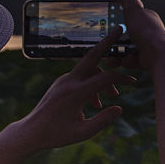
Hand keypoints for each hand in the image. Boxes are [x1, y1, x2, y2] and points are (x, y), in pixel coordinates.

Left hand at [13, 26, 136, 152]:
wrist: (30, 132)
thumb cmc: (56, 135)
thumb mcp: (83, 132)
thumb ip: (103, 120)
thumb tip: (120, 108)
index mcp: (76, 93)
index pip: (105, 78)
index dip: (122, 78)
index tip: (134, 81)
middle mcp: (69, 82)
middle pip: (92, 55)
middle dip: (107, 42)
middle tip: (119, 29)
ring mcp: (64, 80)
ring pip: (89, 70)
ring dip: (103, 78)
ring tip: (112, 97)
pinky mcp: (61, 83)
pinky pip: (81, 77)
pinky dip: (92, 84)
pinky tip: (95, 103)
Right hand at [108, 0, 164, 72]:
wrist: (158, 57)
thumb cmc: (147, 32)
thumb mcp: (135, 10)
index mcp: (147, 18)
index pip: (131, 13)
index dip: (118, 15)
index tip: (105, 19)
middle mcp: (148, 31)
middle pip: (125, 32)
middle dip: (113, 37)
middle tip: (103, 40)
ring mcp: (146, 46)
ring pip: (124, 47)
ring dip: (115, 52)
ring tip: (108, 56)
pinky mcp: (143, 59)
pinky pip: (128, 59)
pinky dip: (124, 61)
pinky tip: (123, 60)